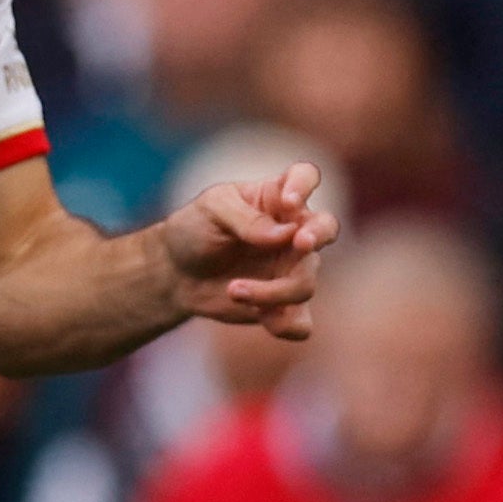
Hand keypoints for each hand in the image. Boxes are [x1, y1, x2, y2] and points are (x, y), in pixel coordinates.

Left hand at [159, 164, 333, 339]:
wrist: (176, 273)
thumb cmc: (195, 229)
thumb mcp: (211, 210)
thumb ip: (245, 218)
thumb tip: (284, 235)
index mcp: (276, 197)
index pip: (305, 177)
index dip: (304, 185)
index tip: (290, 200)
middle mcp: (294, 231)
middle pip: (326, 228)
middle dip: (318, 235)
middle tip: (300, 243)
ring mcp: (292, 268)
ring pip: (305, 283)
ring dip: (272, 291)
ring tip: (233, 289)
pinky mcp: (283, 304)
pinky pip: (301, 322)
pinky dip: (287, 325)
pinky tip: (262, 319)